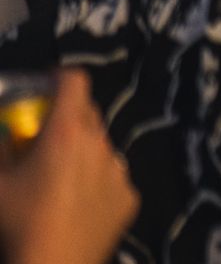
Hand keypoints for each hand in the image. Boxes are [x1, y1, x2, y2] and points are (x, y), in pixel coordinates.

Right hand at [0, 70, 138, 263]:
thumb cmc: (18, 221)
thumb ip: (2, 147)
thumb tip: (8, 133)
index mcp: (67, 132)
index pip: (75, 81)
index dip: (59, 78)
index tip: (45, 87)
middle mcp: (100, 144)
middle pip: (89, 113)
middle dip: (67, 118)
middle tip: (44, 138)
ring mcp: (120, 171)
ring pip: (102, 147)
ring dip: (84, 152)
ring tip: (59, 179)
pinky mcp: (130, 197)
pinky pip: (113, 178)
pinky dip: (97, 182)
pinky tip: (78, 205)